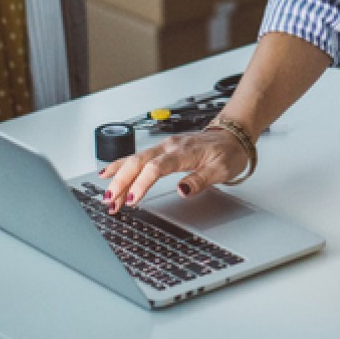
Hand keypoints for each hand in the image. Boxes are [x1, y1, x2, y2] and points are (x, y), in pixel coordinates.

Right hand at [98, 129, 248, 213]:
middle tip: (110, 202)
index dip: (142, 184)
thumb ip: (200, 180)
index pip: (156, 167)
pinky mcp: (161, 150)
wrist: (232, 136)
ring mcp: (164, 146)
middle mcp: (169, 146)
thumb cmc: (227, 153)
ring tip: (107, 196)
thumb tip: (182, 190)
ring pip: (134, 160)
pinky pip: (137, 156)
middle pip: (138, 162)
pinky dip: (121, 165)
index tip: (132, 200)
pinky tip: (108, 173)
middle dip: (121, 182)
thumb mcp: (221, 170)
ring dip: (119, 178)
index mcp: (183, 151)